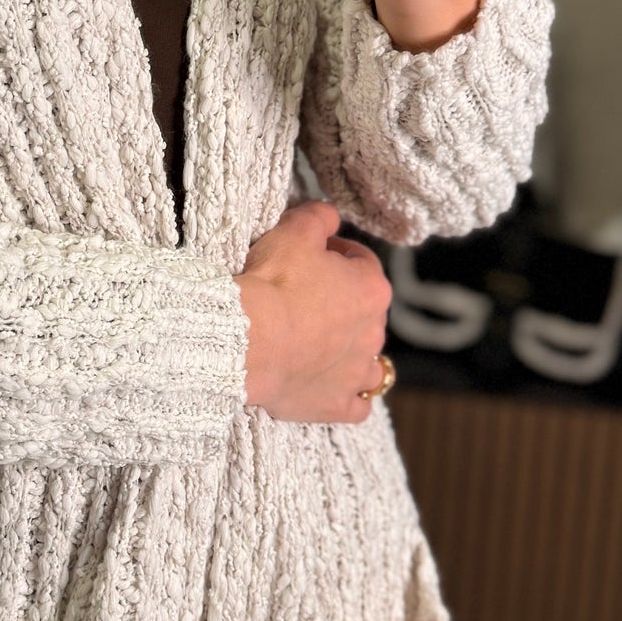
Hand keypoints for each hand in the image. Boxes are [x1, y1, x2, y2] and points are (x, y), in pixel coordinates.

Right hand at [235, 201, 390, 424]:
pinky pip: (357, 405)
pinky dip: (347, 396)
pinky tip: (330, 388)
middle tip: (302, 299)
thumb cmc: (272, 283)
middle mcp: (374, 332)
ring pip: (371, 364)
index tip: (312, 256)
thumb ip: (319, 217)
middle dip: (341, 305)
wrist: (247, 339)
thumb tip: (328, 215)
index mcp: (371, 288)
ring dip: (354, 355)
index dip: (335, 255)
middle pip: (364, 313)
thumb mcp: (294, 231)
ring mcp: (357, 372)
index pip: (361, 262)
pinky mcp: (337, 404)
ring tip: (323, 349)